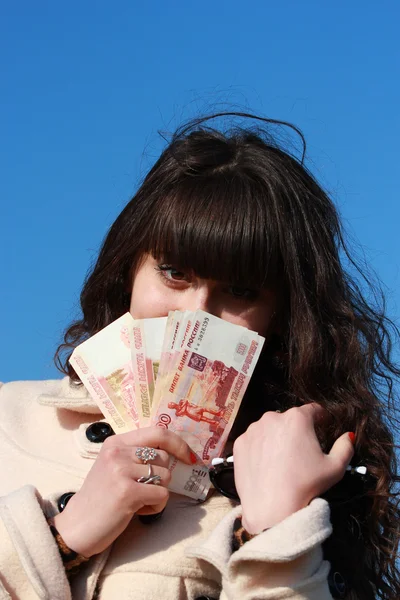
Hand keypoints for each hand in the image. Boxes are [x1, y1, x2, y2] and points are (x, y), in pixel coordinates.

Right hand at [53, 427, 192, 556]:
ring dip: (157, 494)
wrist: (75, 526)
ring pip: (165, 477)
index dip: (178, 443)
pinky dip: (155, 507)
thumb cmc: (100, 498)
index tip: (188, 456)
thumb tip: (173, 452)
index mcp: (116, 442)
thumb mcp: (113, 466)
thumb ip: (136, 456)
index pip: (157, 432)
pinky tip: (137, 511)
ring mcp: (121, 471)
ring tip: (137, 501)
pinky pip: (162, 495)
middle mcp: (118, 452)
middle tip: (144, 490)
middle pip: (163, 457)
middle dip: (161, 477)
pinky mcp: (127, 492)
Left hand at [233, 404, 354, 533]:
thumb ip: (345, 447)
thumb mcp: (336, 467)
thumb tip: (348, 436)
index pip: (313, 410)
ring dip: (276, 437)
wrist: (271, 507)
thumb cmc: (307, 485)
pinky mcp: (240, 443)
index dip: (320, 418)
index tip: (322, 427)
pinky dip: (260, 448)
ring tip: (282, 460)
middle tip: (301, 451)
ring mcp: (253, 430)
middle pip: (289, 419)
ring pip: (269, 428)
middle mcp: (272, 417)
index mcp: (297, 418)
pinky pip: (254, 440)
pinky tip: (266, 465)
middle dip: (296, 430)